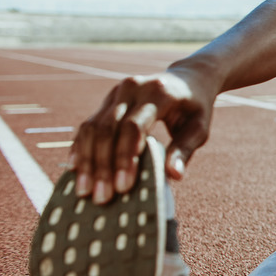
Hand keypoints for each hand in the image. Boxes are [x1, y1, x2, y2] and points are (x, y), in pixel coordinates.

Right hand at [69, 70, 213, 203]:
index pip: (134, 126)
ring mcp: (116, 92)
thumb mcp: (199, 127)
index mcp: (158, 92)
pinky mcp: (107, 100)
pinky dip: (81, 148)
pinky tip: (76, 170)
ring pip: (93, 127)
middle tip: (101, 197)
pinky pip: (88, 125)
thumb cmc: (195, 108)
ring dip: (87, 160)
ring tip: (85, 191)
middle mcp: (132, 88)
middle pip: (108, 128)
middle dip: (103, 165)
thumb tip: (173, 177)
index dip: (125, 156)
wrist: (188, 78)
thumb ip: (184, 150)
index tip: (122, 186)